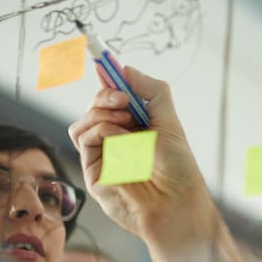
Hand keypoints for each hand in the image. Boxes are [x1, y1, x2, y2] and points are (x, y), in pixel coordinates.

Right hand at [67, 66, 215, 246]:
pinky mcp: (93, 170)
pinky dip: (101, 130)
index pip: (115, 97)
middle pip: (95, 106)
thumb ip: (151, 90)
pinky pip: (84, 138)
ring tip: (126, 122)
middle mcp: (118, 139)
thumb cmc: (178, 168)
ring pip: (83, 121)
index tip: (102, 60)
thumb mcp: (169, 121)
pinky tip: (120, 138)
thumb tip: (125, 69)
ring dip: (101, 113)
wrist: (175, 202)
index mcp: (137, 126)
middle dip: (106, 95)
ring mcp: (104, 154)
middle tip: (125, 100)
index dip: (108, 79)